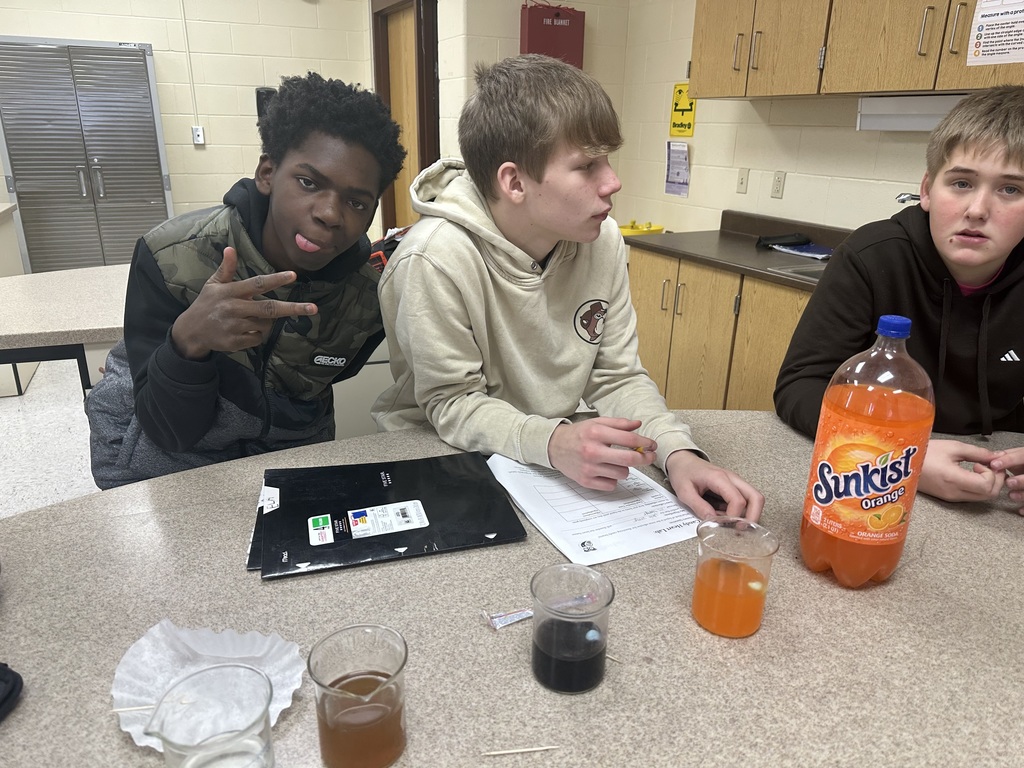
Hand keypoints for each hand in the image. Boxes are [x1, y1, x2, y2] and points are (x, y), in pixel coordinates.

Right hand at [170, 246, 317, 358]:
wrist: (190, 331)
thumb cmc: (206, 304)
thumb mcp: (213, 284)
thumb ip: (226, 269)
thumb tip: (230, 248)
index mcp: (231, 292)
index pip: (257, 284)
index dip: (276, 279)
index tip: (293, 275)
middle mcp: (234, 308)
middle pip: (269, 308)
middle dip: (293, 308)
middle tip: (313, 308)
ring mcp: (235, 326)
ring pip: (266, 325)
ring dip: (265, 322)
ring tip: (249, 318)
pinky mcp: (235, 342)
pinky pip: (257, 338)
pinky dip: (256, 335)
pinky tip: (243, 331)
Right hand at [547, 418, 655, 490]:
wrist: (554, 447)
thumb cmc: (578, 434)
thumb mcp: (597, 423)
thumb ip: (619, 424)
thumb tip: (638, 425)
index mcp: (596, 433)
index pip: (629, 440)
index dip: (645, 443)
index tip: (652, 445)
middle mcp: (592, 451)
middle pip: (629, 460)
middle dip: (644, 458)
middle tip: (649, 456)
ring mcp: (589, 468)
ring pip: (622, 473)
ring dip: (624, 468)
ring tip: (615, 461)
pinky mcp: (586, 481)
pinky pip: (611, 485)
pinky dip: (613, 479)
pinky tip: (606, 471)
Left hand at [664, 450, 764, 521]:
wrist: (683, 460)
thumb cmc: (683, 472)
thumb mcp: (684, 491)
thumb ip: (698, 506)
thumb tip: (712, 521)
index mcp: (719, 478)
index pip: (737, 500)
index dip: (734, 516)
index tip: (724, 526)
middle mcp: (732, 478)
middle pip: (756, 497)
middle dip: (753, 517)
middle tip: (741, 530)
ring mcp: (735, 482)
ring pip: (754, 499)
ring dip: (747, 514)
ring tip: (729, 524)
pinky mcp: (733, 487)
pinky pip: (744, 500)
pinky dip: (739, 511)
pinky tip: (724, 516)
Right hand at [918, 439, 1003, 502]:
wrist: (902, 464)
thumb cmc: (924, 453)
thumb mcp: (952, 447)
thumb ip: (977, 453)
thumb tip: (996, 456)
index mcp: (953, 479)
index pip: (986, 485)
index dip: (992, 473)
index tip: (983, 462)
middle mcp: (953, 493)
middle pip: (988, 495)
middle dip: (995, 480)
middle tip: (990, 466)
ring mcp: (951, 498)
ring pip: (982, 497)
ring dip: (988, 484)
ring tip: (979, 468)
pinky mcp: (949, 498)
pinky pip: (972, 496)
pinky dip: (978, 487)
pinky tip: (971, 474)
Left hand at [989, 447, 1023, 512]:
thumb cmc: (1020, 462)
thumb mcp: (1014, 455)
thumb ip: (1004, 456)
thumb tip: (990, 458)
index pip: (1022, 456)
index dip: (1009, 460)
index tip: (994, 465)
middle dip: (1021, 480)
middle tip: (1008, 482)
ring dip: (1023, 494)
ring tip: (1011, 496)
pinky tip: (1020, 511)